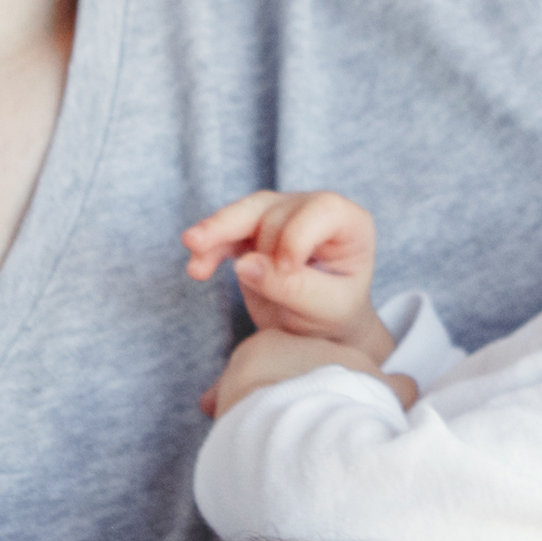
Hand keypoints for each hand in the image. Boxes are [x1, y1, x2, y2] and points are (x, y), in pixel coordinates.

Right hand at [181, 189, 380, 336]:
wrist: (319, 331)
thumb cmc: (335, 317)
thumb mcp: (326, 309)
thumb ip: (292, 288)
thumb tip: (244, 265)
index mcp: (349, 224)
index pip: (320, 209)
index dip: (296, 236)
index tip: (287, 270)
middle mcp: (315, 212)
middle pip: (277, 210)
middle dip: (260, 243)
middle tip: (245, 274)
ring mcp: (282, 218)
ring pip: (244, 214)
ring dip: (217, 233)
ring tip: (192, 248)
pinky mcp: (254, 233)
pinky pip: (226, 233)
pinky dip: (209, 249)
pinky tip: (197, 270)